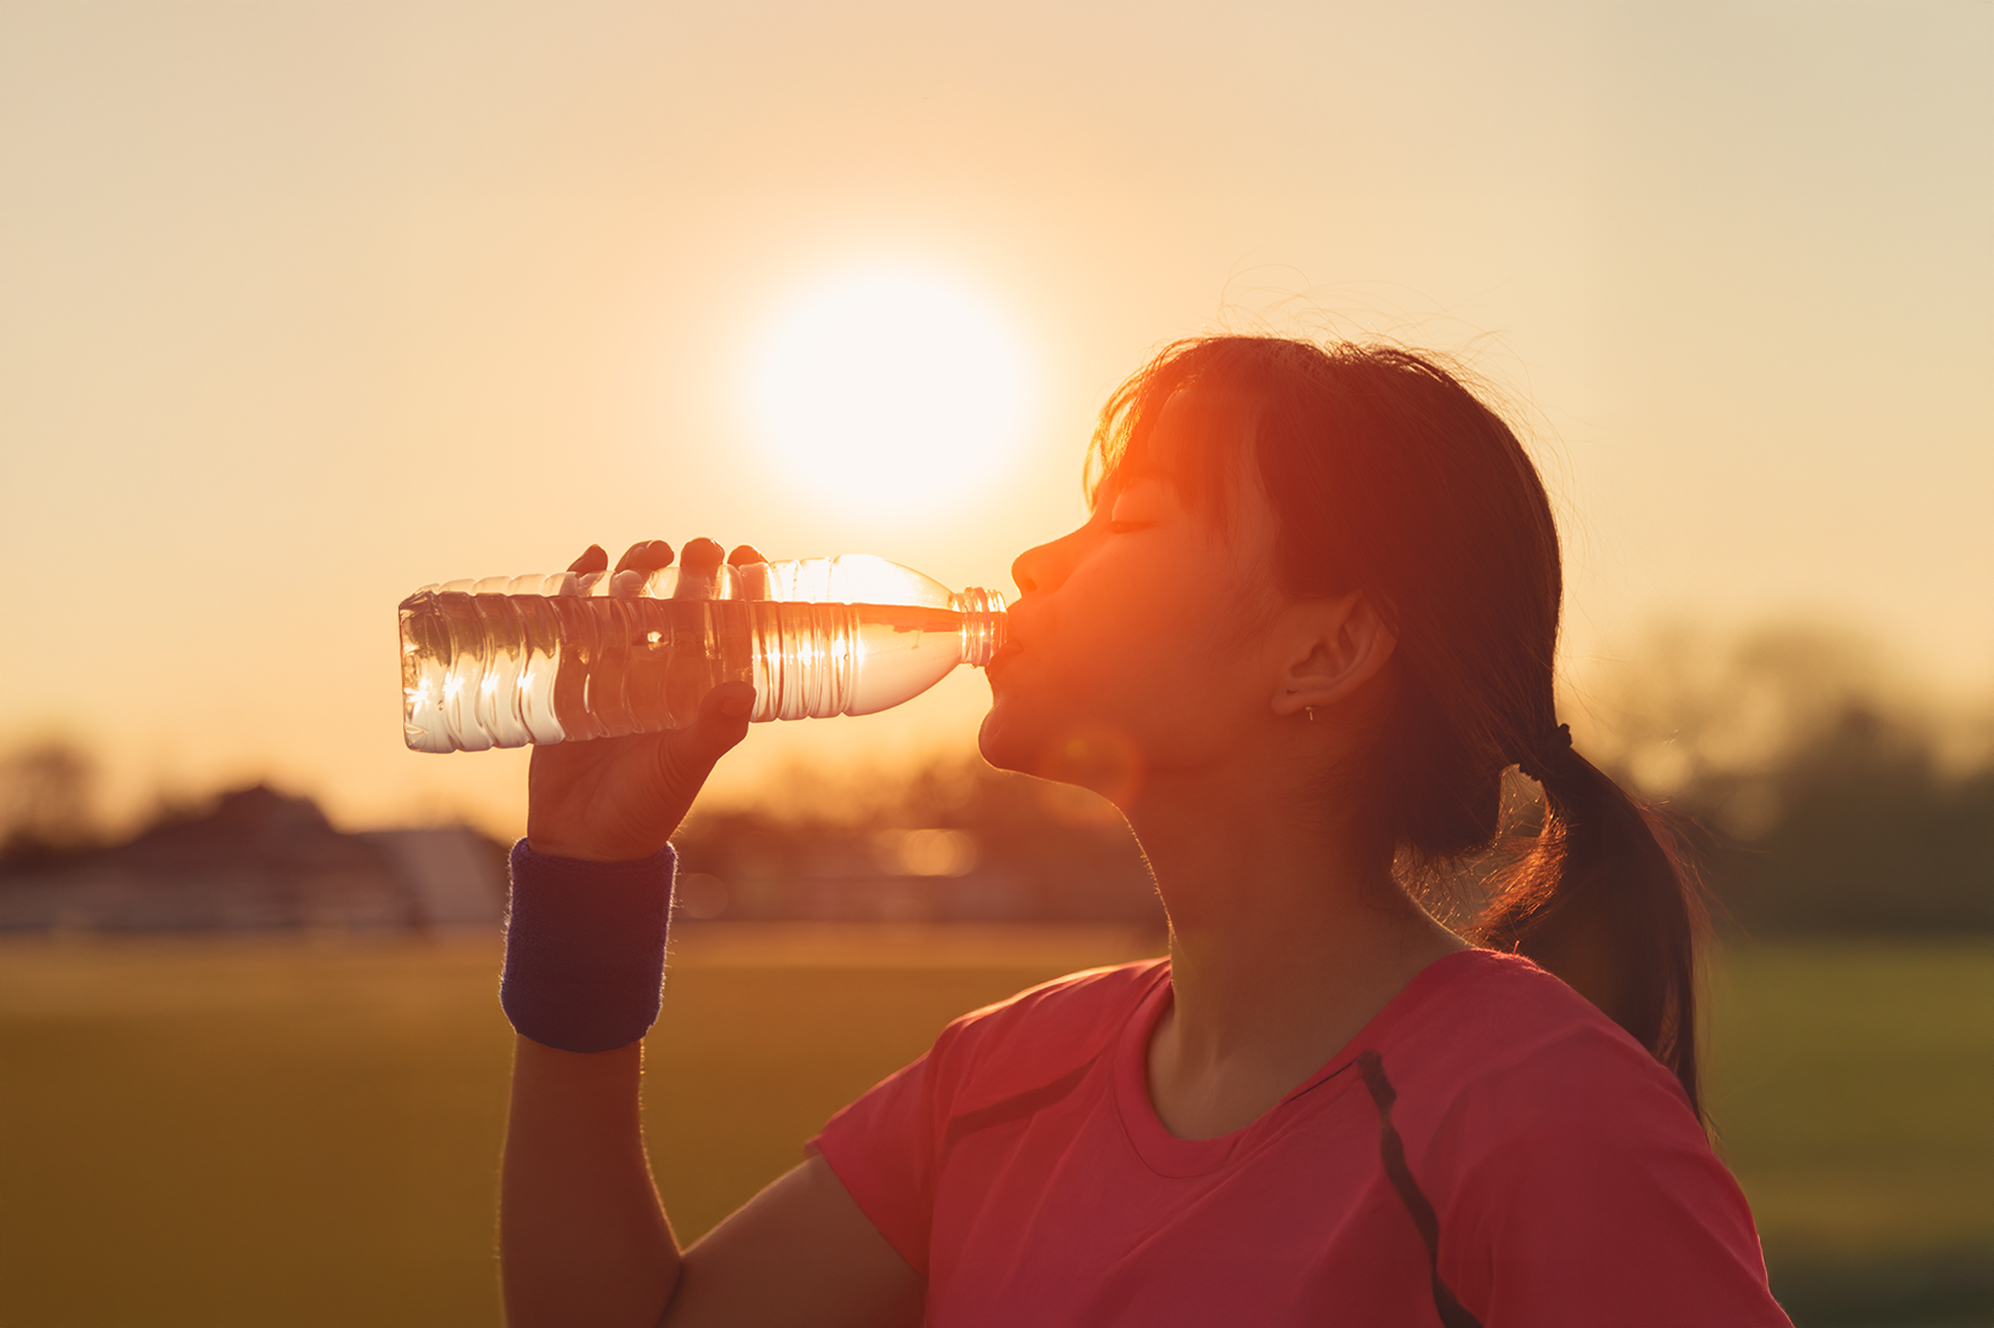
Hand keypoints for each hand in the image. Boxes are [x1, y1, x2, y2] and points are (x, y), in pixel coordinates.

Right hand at [524, 538, 764, 861]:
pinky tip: (589, 560)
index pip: (732, 627)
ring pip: (632, 602)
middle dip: (692, 569)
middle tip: (700, 549)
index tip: (747, 556)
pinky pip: (576, 619)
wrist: (581, 839)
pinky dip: (580, 585)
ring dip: (640, 569)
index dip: (743, 588)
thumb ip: (711, 732)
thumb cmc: (644, 807)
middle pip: (682, 603)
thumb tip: (743, 689)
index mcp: (702, 690)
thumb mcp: (681, 767)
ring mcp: (617, 669)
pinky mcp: (572, 674)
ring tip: (649, 554)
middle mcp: (665, 672)